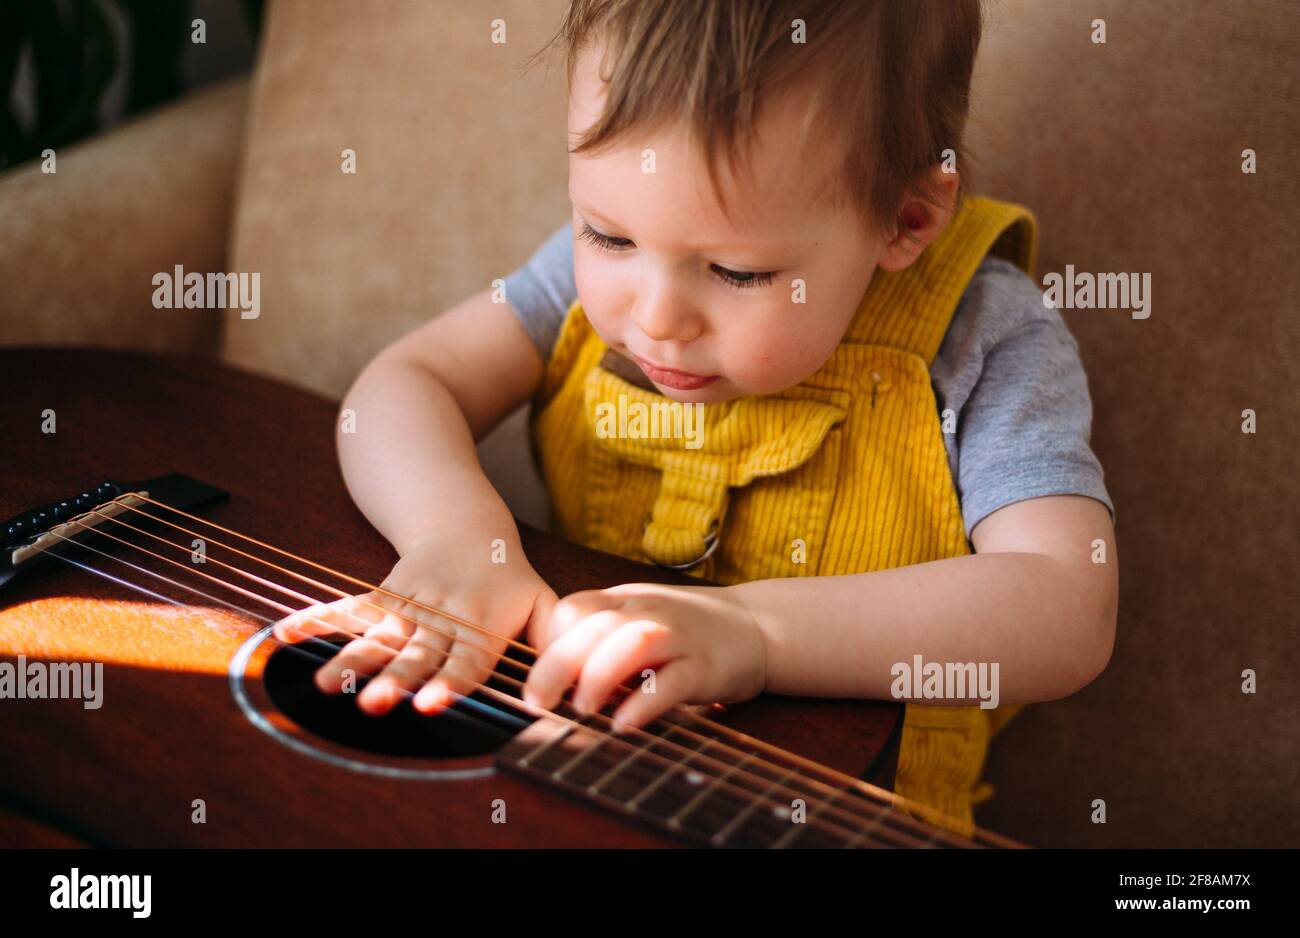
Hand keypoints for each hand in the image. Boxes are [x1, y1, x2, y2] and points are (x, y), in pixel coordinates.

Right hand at [273, 537, 556, 715]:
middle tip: (376, 704)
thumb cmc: (509, 579)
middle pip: (416, 653)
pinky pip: (348, 608)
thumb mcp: (542, 603)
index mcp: (481, 625)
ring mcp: (407, 606)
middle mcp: (441, 617)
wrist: (466, 524)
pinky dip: (317, 619)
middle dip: (395, 679)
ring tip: (325, 686)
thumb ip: (555, 641)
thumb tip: (567, 688)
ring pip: (379, 636)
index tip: (431, 702)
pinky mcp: (382, 596)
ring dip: (352, 660)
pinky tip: (285, 634)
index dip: (449, 682)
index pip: (465, 661)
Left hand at [521, 582, 766, 732]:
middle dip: (556, 664)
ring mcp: (679, 636)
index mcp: (625, 600)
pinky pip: (672, 681)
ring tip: (581, 710)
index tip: (536, 677)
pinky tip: (624, 725)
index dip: (547, 642)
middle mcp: (648, 612)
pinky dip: (645, 703)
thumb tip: (552, 680)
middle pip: (592, 625)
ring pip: (631, 643)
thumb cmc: (686, 631)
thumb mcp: (640, 619)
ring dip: (598, 675)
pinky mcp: (706, 666)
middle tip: (536, 702)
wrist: (757, 626)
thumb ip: (601, 638)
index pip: (573, 608)